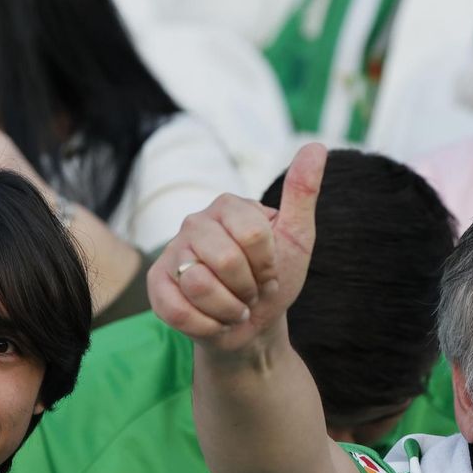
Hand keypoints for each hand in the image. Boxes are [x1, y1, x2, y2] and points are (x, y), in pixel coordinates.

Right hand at [148, 143, 325, 352]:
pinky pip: (179, 310)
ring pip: (200, 285)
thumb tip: (316, 146)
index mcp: (228, 206)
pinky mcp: (157, 285)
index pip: (254, 235)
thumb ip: (302, 193)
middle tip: (250, 292)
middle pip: (227, 260)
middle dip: (248, 289)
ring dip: (228, 309)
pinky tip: (213, 321)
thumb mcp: (296, 239)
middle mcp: (195, 223)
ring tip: (233, 306)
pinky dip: (207, 325)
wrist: (251, 325)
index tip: (269, 273)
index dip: (267, 266)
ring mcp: (171, 252)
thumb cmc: (273, 279)